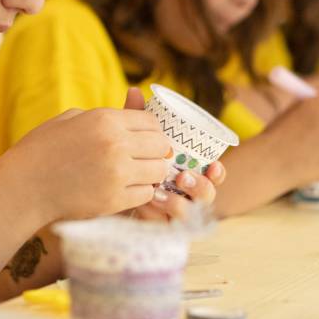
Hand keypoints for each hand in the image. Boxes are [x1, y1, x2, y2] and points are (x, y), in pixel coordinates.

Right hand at [12, 90, 171, 222]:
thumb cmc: (42, 150)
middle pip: (161, 145)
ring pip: (158, 171)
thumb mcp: (71, 119)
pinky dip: (139, 193)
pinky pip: (146, 195)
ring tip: (134, 175)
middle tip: (141, 158)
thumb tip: (135, 104)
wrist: (22, 187)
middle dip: (154, 151)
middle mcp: (115, 144)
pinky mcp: (114, 200)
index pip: (151, 121)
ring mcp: (116, 174)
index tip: (143, 140)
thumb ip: (106, 114)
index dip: (149, 130)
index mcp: (104, 119)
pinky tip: (124, 190)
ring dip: (150, 173)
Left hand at [115, 88, 224, 221]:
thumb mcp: (129, 139)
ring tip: (162, 193)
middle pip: (208, 195)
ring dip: (180, 203)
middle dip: (201, 187)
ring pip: (191, 214)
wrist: (100, 190)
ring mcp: (174, 213)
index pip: (213, 173)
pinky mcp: (159, 227)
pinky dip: (159, 217)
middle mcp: (185, 194)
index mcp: (187, 171)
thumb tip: (134, 91)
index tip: (213, 165)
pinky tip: (147, 205)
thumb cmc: (123, 161)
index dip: (218, 172)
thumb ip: (134, 119)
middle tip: (183, 176)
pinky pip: (168, 227)